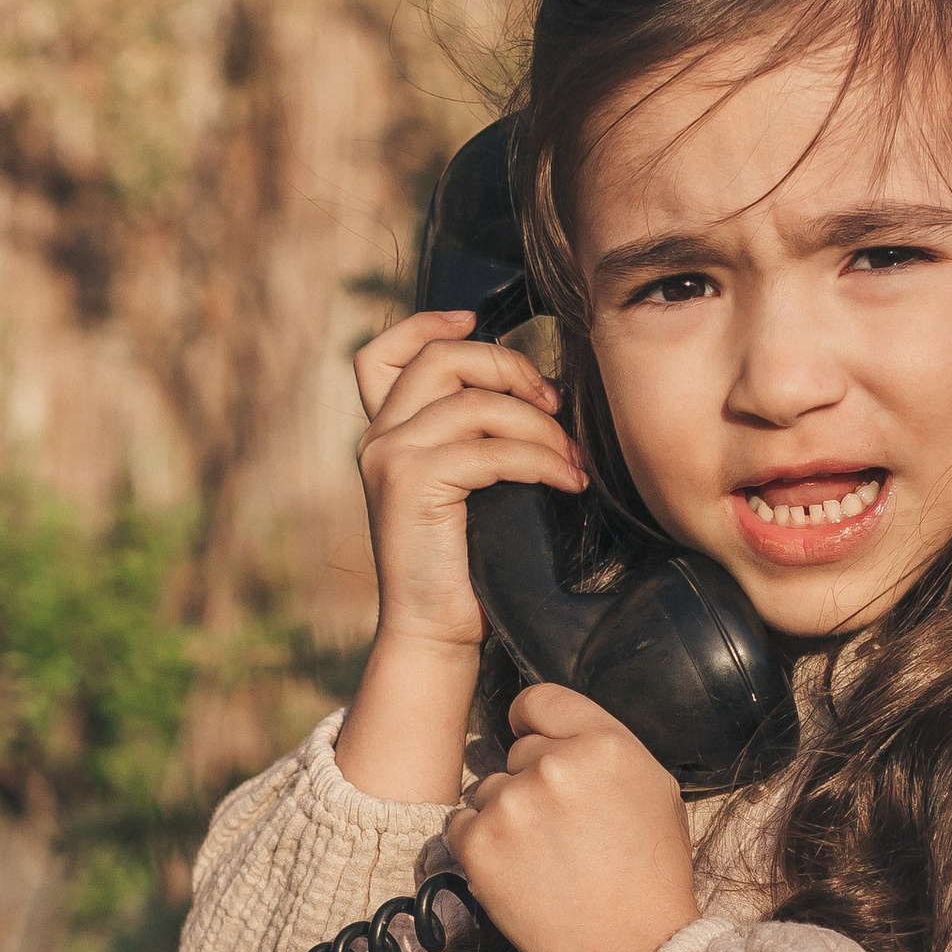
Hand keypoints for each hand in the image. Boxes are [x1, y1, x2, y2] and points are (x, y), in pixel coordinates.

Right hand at [334, 310, 585, 804]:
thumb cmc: (466, 566)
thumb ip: (477, 439)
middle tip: (552, 402)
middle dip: (508, 366)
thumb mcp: (468, 488)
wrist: (436, 632)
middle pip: (441, 358)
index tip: (474, 320)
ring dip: (538, 425)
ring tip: (572, 457)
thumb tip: (541, 393)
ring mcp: (390, 458)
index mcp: (388, 434)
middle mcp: (380, 438)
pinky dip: (540, 458)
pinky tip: (567, 479)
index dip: (426, 323)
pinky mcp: (412, 484)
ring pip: (474, 402)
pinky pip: (490, 449)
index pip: (382, 353)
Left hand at [446, 685, 697, 951]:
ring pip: (487, 789)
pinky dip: (481, 846)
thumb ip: (606, 747)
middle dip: (531, 780)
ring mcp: (511, 804)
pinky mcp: (478, 845)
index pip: (540, 699)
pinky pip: (461, 825)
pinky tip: (518, 873)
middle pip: (516, 750)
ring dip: (505, 816)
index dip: (534, 721)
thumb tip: (559, 729)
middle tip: (561, 830)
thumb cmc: (651, 877)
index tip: (532, 738)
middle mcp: (554, 764)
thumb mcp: (655, 790)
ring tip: (544, 860)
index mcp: (604, 743)